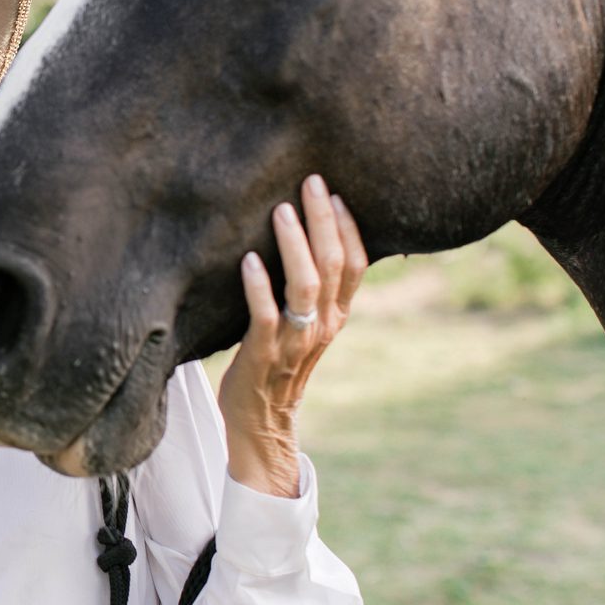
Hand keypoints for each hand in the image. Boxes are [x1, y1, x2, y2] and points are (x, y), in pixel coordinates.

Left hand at [218, 174, 367, 497]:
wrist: (261, 422)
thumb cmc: (277, 362)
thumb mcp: (305, 324)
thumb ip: (312, 288)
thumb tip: (304, 236)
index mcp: (337, 316)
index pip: (357, 265)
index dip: (350, 228)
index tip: (336, 192)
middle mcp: (324, 326)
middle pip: (335, 265)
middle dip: (325, 221)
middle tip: (311, 182)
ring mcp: (296, 341)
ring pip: (307, 286)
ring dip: (295, 246)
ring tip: (281, 211)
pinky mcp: (264, 355)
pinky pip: (267, 317)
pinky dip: (259, 287)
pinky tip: (248, 261)